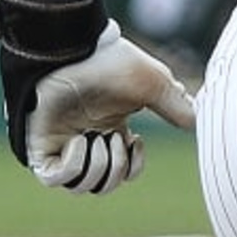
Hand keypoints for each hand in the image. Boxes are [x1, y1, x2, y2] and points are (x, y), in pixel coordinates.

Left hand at [0, 0, 198, 195]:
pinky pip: (54, 179)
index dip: (133, 168)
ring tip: (96, 139)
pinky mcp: (40, 144)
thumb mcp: (154, 85)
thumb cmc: (112, 63)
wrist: (76, 49)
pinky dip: (73, 166)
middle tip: (113, 141)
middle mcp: (86, 139)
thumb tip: (197, 123)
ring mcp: (61, 143)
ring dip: (96, 167)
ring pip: (80, 186)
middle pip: (102, 185)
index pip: (121, 173)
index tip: (134, 139)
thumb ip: (176, 106)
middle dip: (116, 170)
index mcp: (109, 129)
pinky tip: (80, 141)